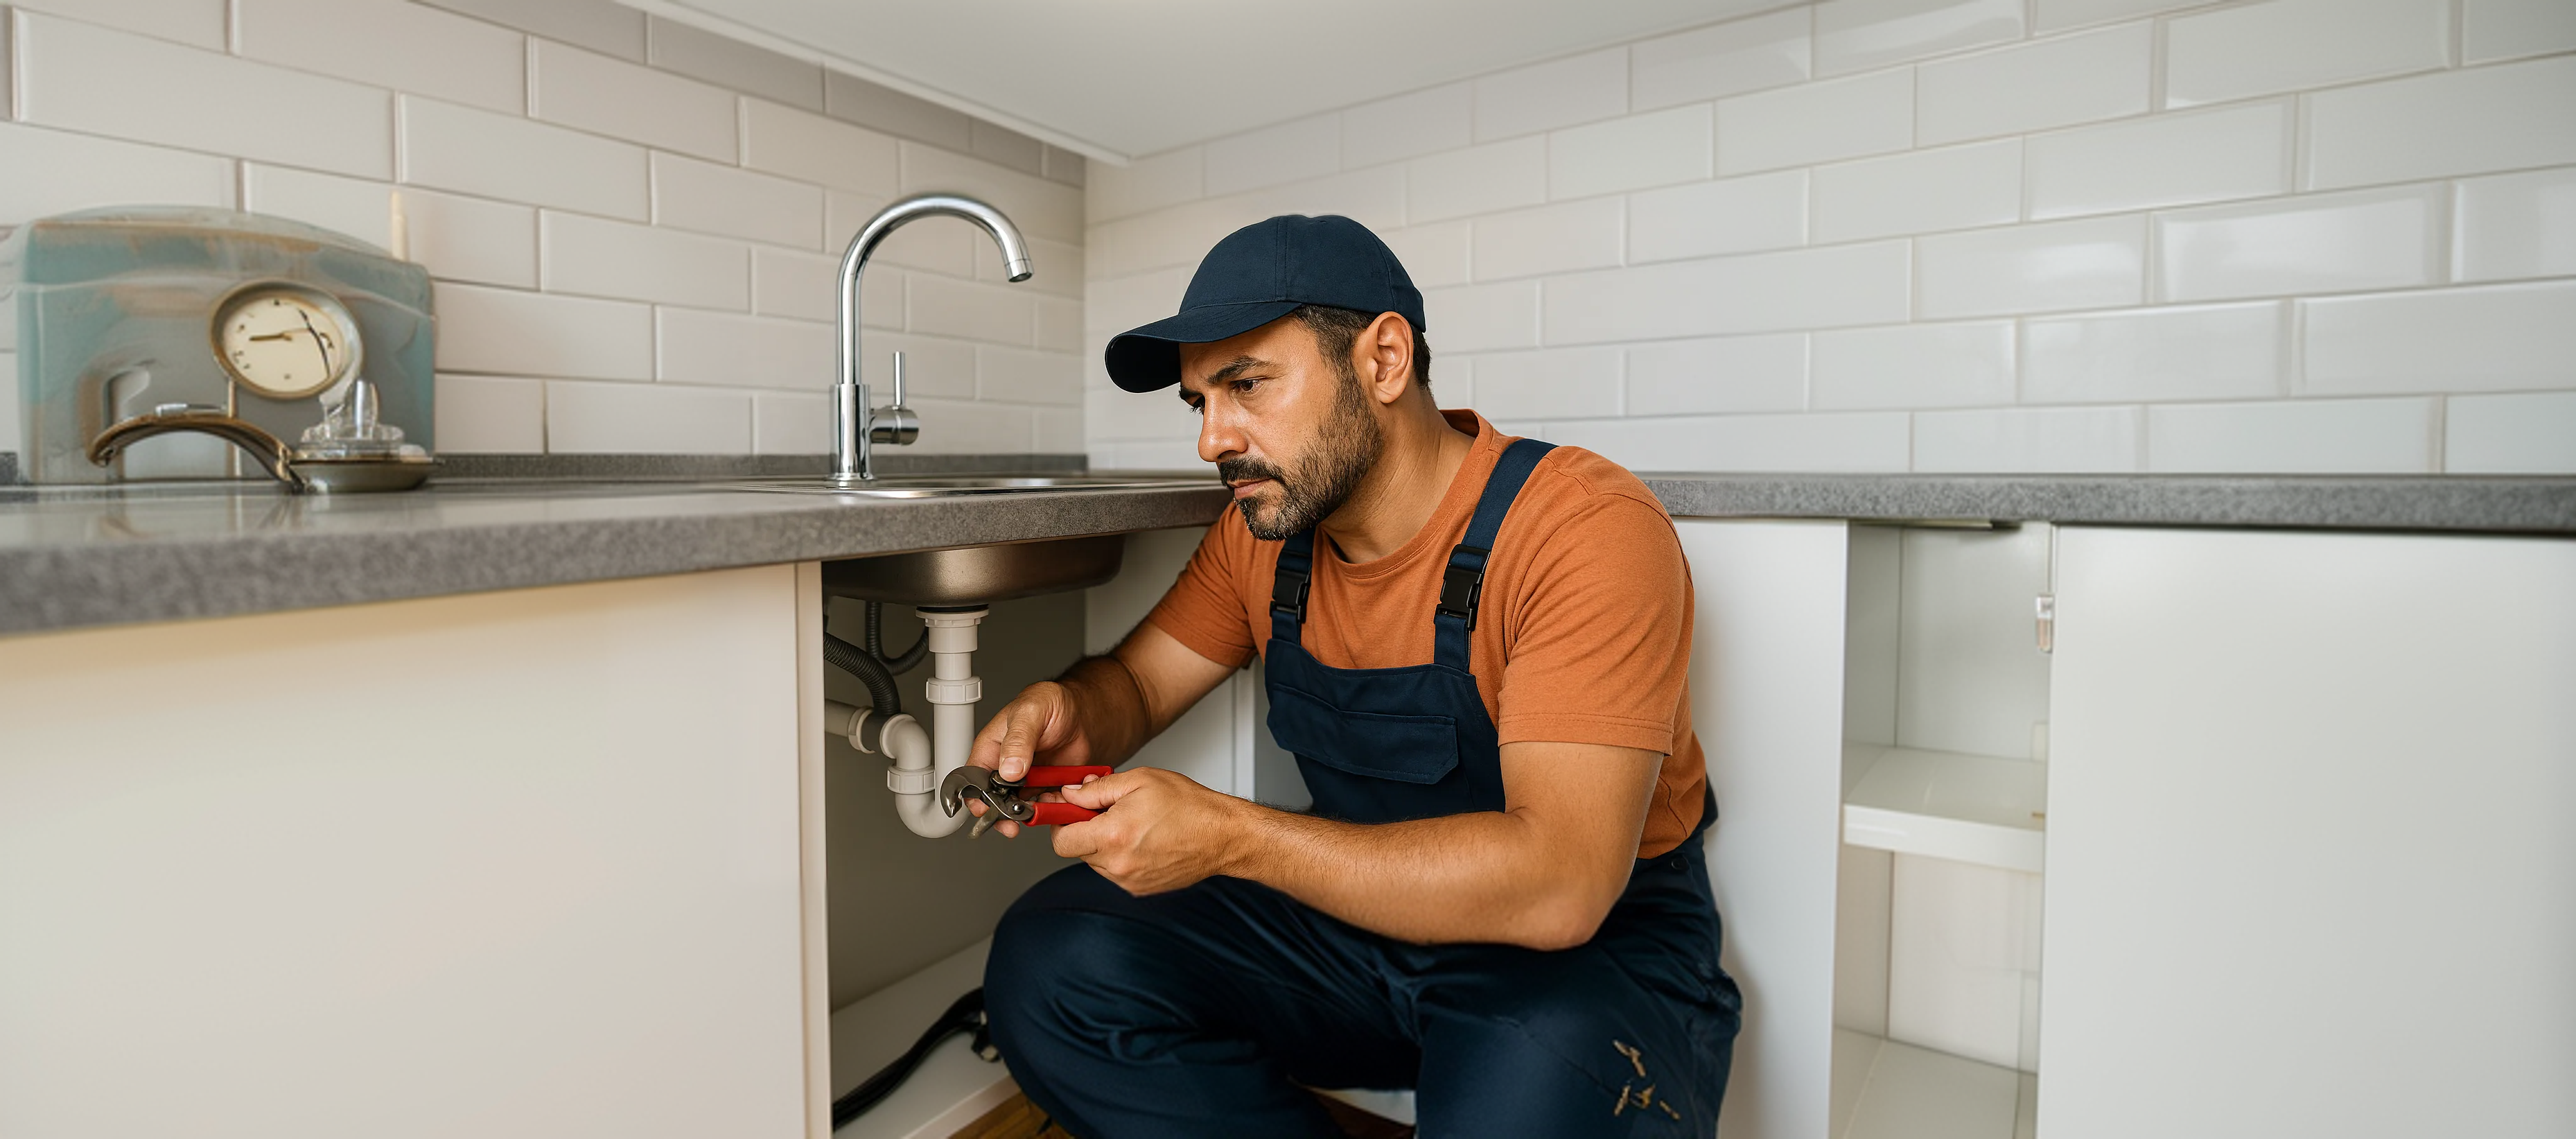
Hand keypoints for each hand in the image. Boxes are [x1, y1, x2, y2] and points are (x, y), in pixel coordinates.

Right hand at [964, 681, 1098, 837]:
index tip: (986, 809)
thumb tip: (1008, 769)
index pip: (973, 777)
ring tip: (1039, 810)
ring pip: (1017, 808)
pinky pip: (1042, 806)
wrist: (1082, 713)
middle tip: (1013, 821)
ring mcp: (1025, 779)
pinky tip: (1056, 802)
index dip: (976, 796)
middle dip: (1001, 814)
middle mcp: (1005, 766)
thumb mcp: (1030, 713)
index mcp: (991, 747)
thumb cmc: (1051, 703)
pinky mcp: (1044, 787)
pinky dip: (1049, 809)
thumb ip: (1017, 740)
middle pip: (993, 799)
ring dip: (1027, 814)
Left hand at [1051, 767, 1245, 894]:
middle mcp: (1118, 864)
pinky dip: (1119, 856)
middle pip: (1077, 850)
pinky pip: (1115, 872)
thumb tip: (1069, 793)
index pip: (1061, 840)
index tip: (1066, 809)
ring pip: (1095, 861)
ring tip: (1131, 825)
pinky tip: (1142, 840)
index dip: (1060, 821)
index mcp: (1113, 835)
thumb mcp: (1139, 781)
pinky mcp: (1140, 889)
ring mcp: (1129, 881)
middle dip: (1085, 828)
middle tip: (1108, 810)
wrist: (1222, 836)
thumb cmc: (1189, 806)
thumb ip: (1096, 789)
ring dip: (1103, 843)